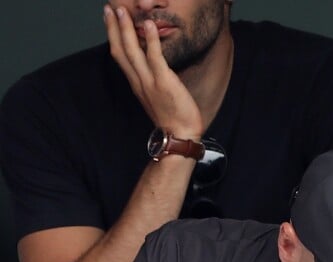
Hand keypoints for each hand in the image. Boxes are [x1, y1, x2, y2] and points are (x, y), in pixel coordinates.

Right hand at [103, 4, 202, 136]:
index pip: (120, 56)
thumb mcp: (156, 97)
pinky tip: (149, 24)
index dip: (113, 36)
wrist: (180, 135)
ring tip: (122, 10)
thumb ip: (151, 81)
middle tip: (109, 8)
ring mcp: (150, 82)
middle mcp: (139, 82)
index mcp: (137, 85)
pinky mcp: (164, 82)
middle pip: (121, 51)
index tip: (110, 20)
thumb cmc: (173, 118)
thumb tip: (152, 67)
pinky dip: (151, 40)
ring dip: (126, 29)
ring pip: (132, 51)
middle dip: (114, 28)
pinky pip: (154, 57)